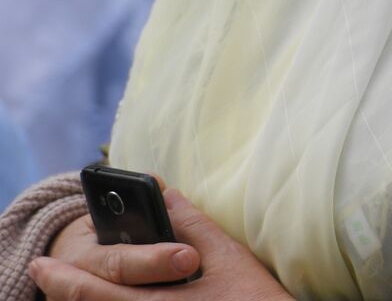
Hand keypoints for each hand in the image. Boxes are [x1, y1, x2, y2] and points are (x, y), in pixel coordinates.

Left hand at [32, 189, 290, 300]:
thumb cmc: (255, 299)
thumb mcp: (227, 258)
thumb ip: (193, 226)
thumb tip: (167, 196)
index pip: (95, 292)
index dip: (62, 279)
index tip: (42, 264)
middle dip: (64, 290)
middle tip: (43, 272)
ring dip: (87, 300)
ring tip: (72, 285)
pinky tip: (113, 295)